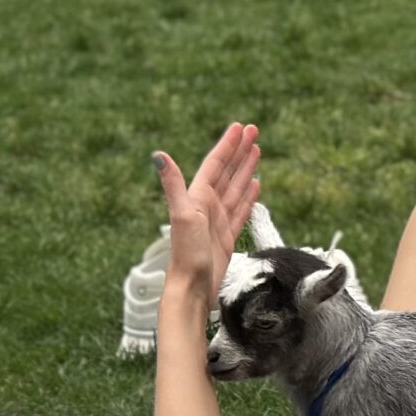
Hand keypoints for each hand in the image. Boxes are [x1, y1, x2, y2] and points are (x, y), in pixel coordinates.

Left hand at [153, 122, 260, 303]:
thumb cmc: (186, 254)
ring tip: (257, 150)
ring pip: (235, 188)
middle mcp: (206, 206)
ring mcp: (217, 221)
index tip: (239, 127)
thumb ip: (173, 184)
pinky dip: (248, 196)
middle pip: (227, 172)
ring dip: (245, 169)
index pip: (215, 164)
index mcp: (197, 197)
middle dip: (240, 151)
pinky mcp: (226, 236)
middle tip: (253, 130)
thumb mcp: (182, 215)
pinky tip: (255, 185)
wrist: (192, 287)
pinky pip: (240, 209)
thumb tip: (158, 156)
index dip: (227, 145)